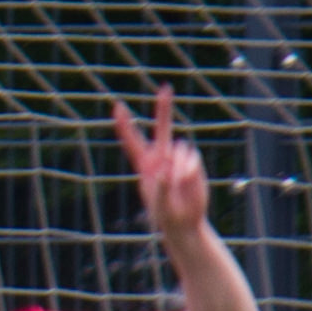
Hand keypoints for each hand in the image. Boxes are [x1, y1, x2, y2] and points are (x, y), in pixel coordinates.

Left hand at [114, 89, 210, 240]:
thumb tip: (165, 171)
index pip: (132, 141)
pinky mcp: (194, 163)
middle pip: (162, 128)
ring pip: (181, 151)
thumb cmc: (166, 214)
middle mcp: (161, 157)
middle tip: (166, 88)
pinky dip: (191, 172)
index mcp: (145, 165)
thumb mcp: (160, 204)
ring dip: (181, 169)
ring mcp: (178, 158)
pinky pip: (193, 160)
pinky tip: (188, 185)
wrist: (185, 222)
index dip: (125, 124)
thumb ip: (161, 188)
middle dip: (163, 108)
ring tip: (178, 188)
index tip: (117, 106)